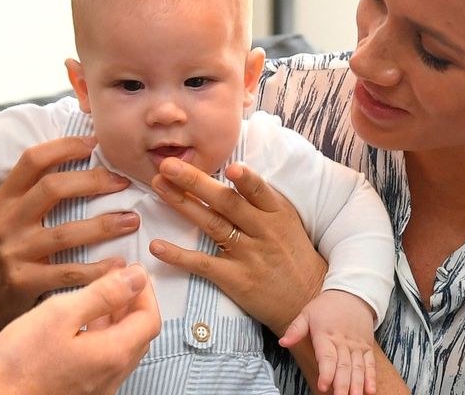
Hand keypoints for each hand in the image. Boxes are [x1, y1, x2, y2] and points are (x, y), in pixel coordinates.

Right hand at [0, 136, 140, 353]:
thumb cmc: (14, 249)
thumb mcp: (15, 215)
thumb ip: (39, 192)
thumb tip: (84, 155)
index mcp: (5, 197)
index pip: (33, 159)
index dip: (64, 146)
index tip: (95, 144)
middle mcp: (7, 220)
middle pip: (52, 188)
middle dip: (93, 181)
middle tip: (123, 182)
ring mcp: (14, 251)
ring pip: (65, 232)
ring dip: (104, 225)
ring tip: (132, 220)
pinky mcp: (24, 281)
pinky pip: (68, 272)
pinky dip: (97, 269)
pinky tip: (119, 264)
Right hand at [0, 263, 160, 394]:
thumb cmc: (18, 360)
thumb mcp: (60, 313)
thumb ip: (103, 294)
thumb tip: (135, 277)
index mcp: (112, 355)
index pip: (150, 318)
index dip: (144, 290)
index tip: (130, 270)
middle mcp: (112, 376)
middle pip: (139, 334)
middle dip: (132, 303)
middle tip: (115, 278)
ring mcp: (98, 388)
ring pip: (121, 347)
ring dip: (117, 319)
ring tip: (97, 295)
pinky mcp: (82, 392)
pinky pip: (104, 360)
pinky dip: (101, 335)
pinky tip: (80, 323)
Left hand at [148, 158, 326, 334]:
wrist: (308, 300)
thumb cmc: (293, 254)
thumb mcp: (287, 222)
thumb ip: (261, 200)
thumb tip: (230, 170)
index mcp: (277, 212)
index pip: (259, 191)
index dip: (245, 179)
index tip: (228, 166)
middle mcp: (264, 231)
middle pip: (226, 202)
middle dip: (195, 181)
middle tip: (168, 164)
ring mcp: (249, 255)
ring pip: (212, 225)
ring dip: (182, 204)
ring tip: (158, 186)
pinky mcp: (236, 279)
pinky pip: (203, 264)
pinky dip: (178, 256)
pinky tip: (156, 246)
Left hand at [280, 290, 376, 394]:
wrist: (352, 294)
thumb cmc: (326, 306)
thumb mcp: (307, 313)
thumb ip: (295, 330)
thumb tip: (283, 342)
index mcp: (326, 335)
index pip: (327, 357)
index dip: (326, 373)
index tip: (323, 386)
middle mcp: (343, 342)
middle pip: (343, 366)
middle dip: (342, 385)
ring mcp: (356, 346)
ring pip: (357, 368)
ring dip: (357, 384)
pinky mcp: (366, 347)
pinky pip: (370, 364)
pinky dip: (371, 377)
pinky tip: (370, 390)